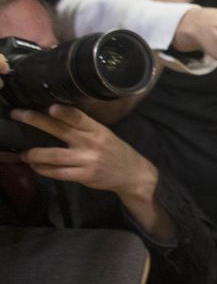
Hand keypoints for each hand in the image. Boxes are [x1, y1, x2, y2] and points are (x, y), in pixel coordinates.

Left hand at [12, 105, 157, 198]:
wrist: (132, 174)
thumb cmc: (114, 150)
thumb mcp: (104, 134)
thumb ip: (83, 128)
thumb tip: (54, 118)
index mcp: (97, 130)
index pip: (79, 118)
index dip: (65, 113)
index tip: (51, 107)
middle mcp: (92, 143)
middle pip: (60, 131)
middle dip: (36, 122)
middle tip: (18, 115)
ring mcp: (87, 160)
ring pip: (54, 156)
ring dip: (34, 154)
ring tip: (23, 153)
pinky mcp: (84, 176)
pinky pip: (58, 173)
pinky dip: (44, 170)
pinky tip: (36, 167)